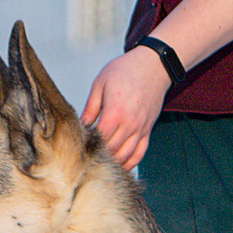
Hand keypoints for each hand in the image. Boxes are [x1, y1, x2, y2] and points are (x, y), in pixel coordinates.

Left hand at [81, 48, 172, 169]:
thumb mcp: (101, 83)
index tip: (79, 143)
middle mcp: (130, 124)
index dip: (88, 143)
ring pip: (125, 155)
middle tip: (86, 154)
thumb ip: (90, 107)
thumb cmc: (126, 70)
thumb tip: (81, 125)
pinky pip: (139, 153)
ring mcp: (141, 129)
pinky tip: (120, 166)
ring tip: (100, 163)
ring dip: (113, 162)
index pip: (99, 138)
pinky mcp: (148, 130)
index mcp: (115, 112)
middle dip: (98, 154)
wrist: (153, 66)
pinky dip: (130, 162)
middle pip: (111, 150)